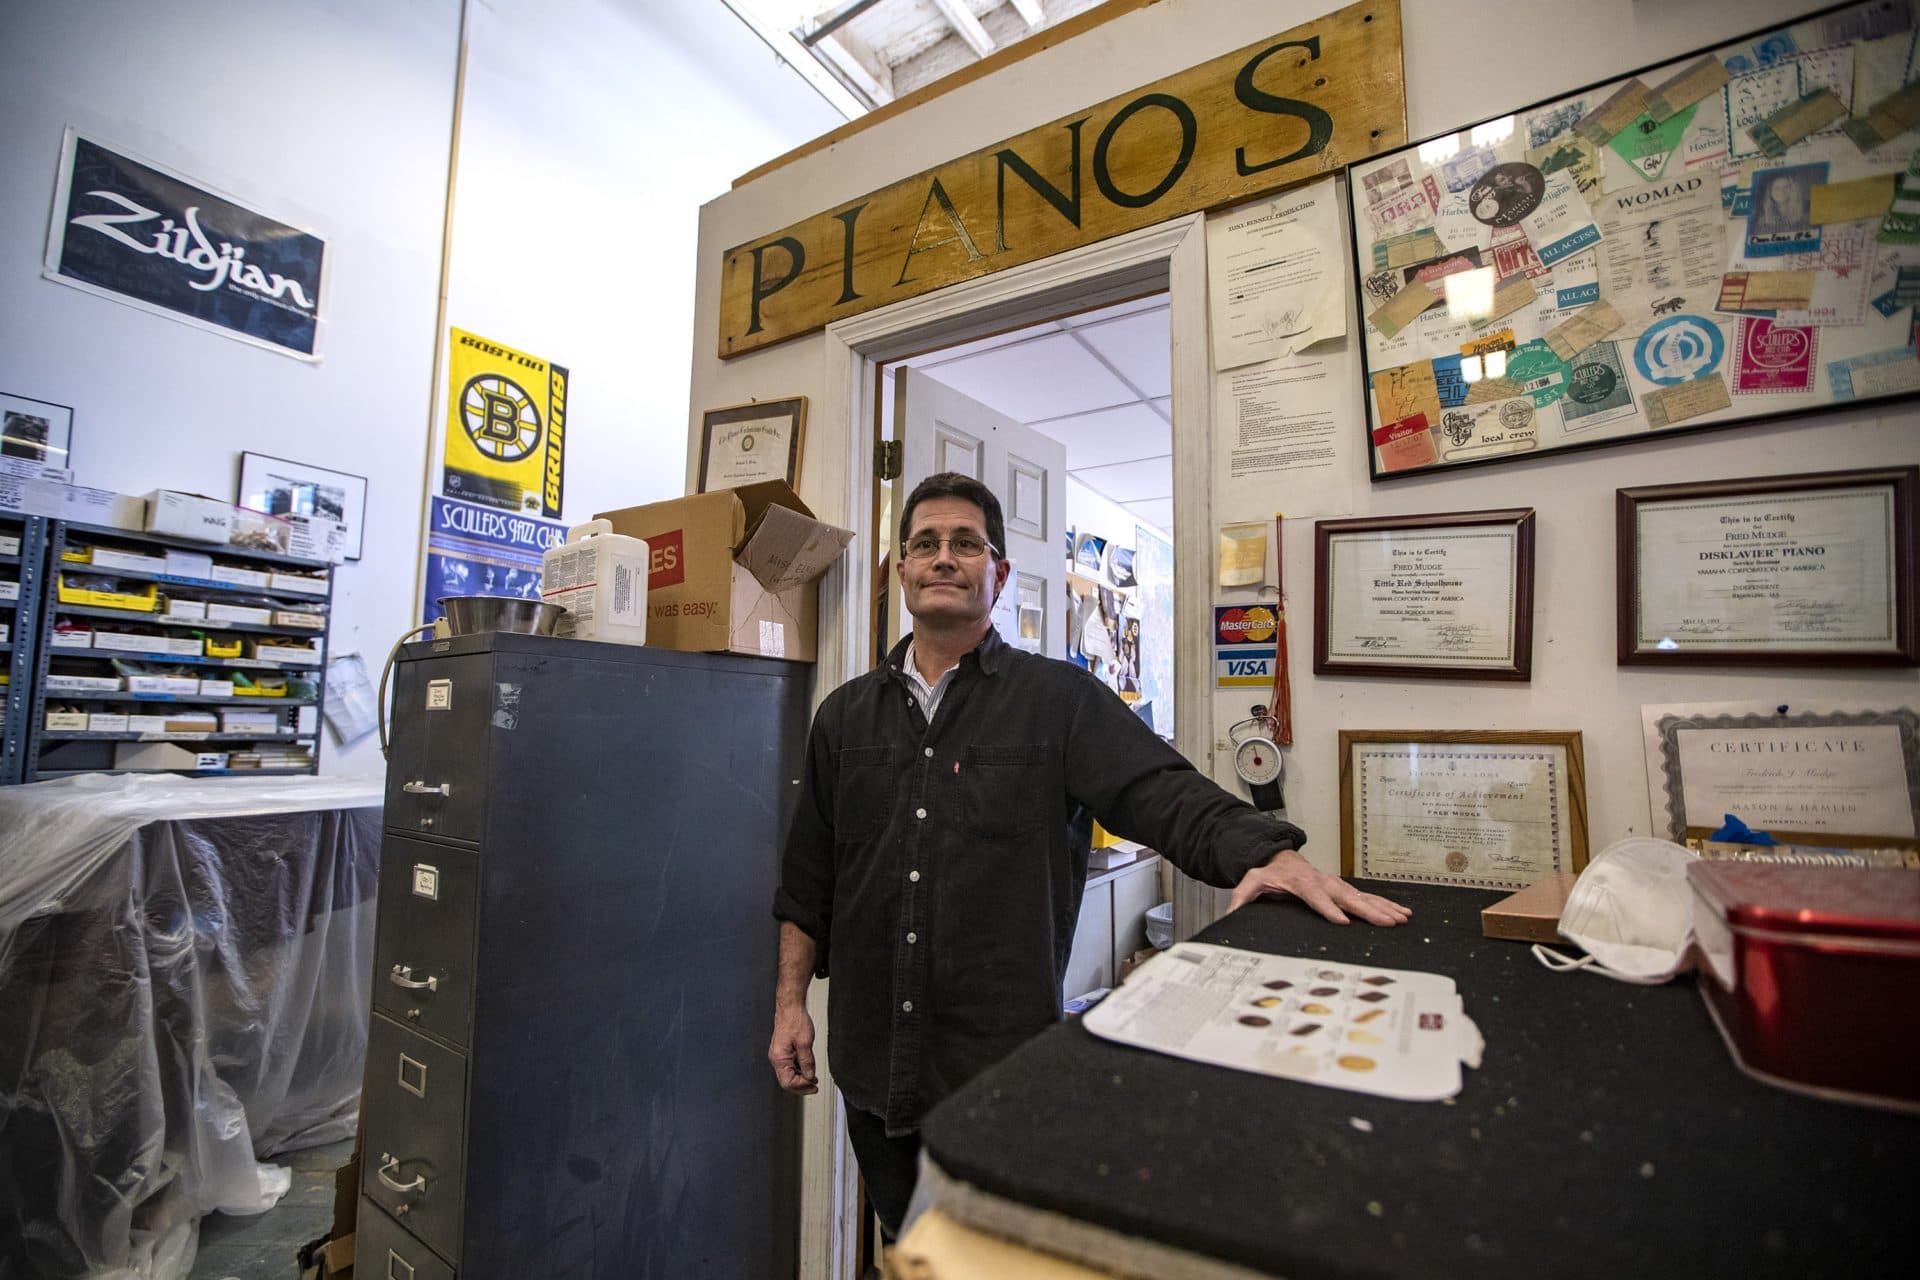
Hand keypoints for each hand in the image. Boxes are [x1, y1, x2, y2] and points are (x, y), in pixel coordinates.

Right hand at [769, 1003, 818, 1095]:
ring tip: (813, 1080)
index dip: (802, 1087)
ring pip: (788, 1074)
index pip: (788, 1082)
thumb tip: (809, 1076)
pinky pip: (789, 1066)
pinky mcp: (782, 1051)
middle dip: (801, 1086)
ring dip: (801, 1079)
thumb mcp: (805, 1043)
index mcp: (779, 1058)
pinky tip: (807, 1070)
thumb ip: (807, 1062)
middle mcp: (776, 1058)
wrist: (790, 1007)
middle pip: (786, 1081)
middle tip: (814, 1087)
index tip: (813, 1086)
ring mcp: (779, 1055)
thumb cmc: (794, 1020)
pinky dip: (799, 1070)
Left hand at [1229, 848, 1411, 925]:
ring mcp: (1336, 884)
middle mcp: (1323, 882)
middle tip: (1386, 922)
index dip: (1328, 908)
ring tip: (1401, 918)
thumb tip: (1231, 915)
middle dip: (1367, 910)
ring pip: (1362, 897)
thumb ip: (1242, 897)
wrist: (1280, 856)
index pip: (1315, 896)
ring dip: (1382, 907)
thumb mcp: (1251, 881)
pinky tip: (1401, 913)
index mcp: (1302, 882)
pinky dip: (1385, 904)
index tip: (1341, 921)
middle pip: (1346, 897)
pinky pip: (1367, 897)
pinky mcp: (1343, 889)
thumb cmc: (1268, 872)